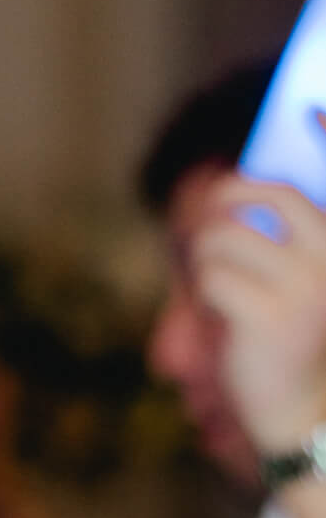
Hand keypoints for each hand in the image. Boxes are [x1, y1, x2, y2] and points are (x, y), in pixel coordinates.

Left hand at [192, 169, 325, 452]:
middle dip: (222, 201)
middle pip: (265, 193)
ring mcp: (302, 285)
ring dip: (205, 258)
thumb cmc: (292, 336)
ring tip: (214, 282)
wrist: (298, 410)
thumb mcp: (299, 278)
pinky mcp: (268, 317)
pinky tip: (217, 311)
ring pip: (224, 238)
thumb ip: (284, 234)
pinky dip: (204, 291)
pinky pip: (212, 278)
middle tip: (204, 221)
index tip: (310, 107)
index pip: (324, 176)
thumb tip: (234, 186)